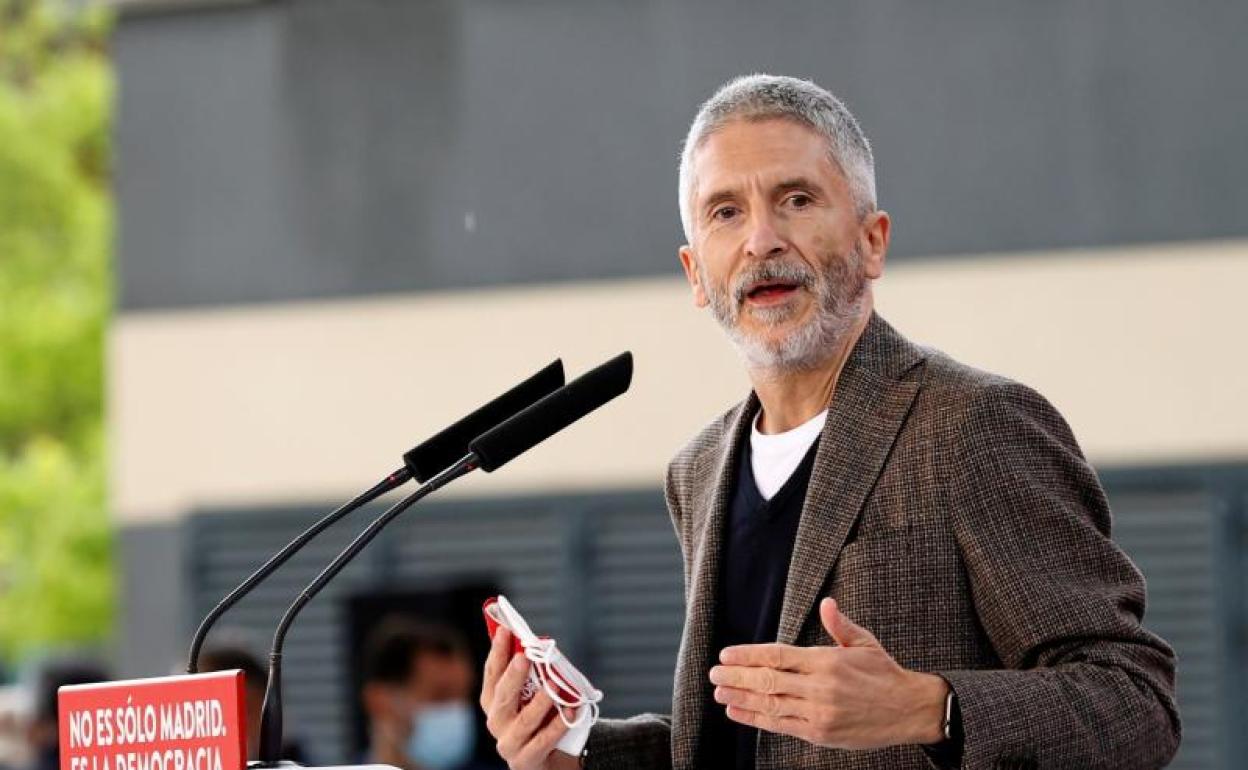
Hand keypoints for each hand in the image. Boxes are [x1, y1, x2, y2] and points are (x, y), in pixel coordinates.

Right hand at [480, 626, 580, 769]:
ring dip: (540, 701)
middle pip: (502, 696)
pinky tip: (570, 711)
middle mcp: (496, 721)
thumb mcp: (530, 696)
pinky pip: (544, 740)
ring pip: (525, 720)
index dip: (498, 651)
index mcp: (492, 701)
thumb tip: (540, 643)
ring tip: (554, 685)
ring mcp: (509, 743)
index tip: (506, 630)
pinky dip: (558, 725)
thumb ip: (532, 674)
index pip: (492, 673)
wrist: (546, 762)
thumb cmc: (538, 720)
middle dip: (513, 675)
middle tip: (524, 656)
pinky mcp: (525, 760)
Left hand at [708, 597, 948, 749]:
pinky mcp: (820, 733)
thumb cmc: (884, 673)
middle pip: (767, 680)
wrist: (910, 710)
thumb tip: (826, 603)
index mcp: (826, 660)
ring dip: (740, 698)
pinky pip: (781, 725)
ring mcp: (819, 712)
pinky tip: (737, 711)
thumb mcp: (864, 643)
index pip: (777, 655)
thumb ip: (839, 624)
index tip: (727, 654)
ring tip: (719, 691)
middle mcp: (819, 687)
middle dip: (736, 676)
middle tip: (714, 673)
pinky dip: (756, 718)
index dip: (748, 655)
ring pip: (770, 704)